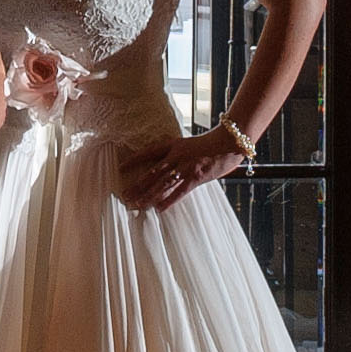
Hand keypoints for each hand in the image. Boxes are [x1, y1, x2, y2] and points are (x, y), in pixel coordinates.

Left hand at [117, 132, 243, 213]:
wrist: (229, 142)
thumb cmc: (212, 144)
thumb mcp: (190, 144)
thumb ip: (177, 154)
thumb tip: (166, 167)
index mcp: (174, 145)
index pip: (149, 152)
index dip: (135, 159)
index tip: (121, 167)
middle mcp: (176, 155)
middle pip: (152, 172)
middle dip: (138, 185)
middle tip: (124, 195)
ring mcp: (185, 167)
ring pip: (162, 184)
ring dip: (148, 195)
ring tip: (136, 204)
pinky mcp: (195, 177)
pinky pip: (179, 191)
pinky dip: (168, 201)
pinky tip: (158, 209)